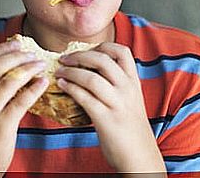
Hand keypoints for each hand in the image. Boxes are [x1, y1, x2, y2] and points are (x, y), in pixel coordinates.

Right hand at [0, 40, 48, 172]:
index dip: (4, 48)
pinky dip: (34, 88)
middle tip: (34, 54)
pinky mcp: (2, 125)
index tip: (19, 43)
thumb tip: (18, 63)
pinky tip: (44, 82)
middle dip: (18, 56)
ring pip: (9, 81)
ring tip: (42, 65)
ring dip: (29, 69)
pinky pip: (21, 101)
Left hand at [56, 42, 165, 172]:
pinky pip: (84, 98)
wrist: (140, 155)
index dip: (102, 45)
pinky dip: (70, 88)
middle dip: (79, 55)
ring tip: (59, 71)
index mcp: (134, 81)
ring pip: (91, 77)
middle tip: (65, 58)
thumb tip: (92, 69)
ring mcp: (117, 103)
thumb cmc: (131, 127)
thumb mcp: (131, 99)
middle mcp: (127, 89)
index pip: (121, 51)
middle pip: (102, 59)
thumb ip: (118, 84)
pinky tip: (62, 86)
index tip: (86, 50)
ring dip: (70, 71)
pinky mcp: (106, 119)